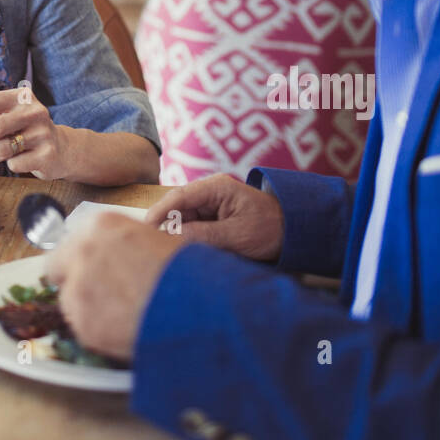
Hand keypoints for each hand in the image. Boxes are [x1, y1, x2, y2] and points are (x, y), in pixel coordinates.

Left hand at [0, 88, 71, 178]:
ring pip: (2, 148)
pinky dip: (13, 165)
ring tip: (9, 151)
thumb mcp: (8, 119)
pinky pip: (15, 164)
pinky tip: (25, 159)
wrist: (63, 149)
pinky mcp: (47, 154)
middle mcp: (34, 111)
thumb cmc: (28, 132)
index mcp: (20, 97)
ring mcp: (42, 132)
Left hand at [44, 215, 181, 360]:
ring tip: (123, 315)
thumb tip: (114, 256)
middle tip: (99, 296)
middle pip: (57, 269)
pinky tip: (125, 328)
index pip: (69, 243)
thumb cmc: (186, 270)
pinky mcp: (83, 322)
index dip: (81, 260)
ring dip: (88, 309)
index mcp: (101, 225)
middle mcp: (83, 251)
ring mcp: (79, 287)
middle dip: (74, 281)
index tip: (92, 272)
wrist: (199, 306)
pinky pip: (82, 327)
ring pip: (69, 301)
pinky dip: (99, 331)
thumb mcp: (154, 239)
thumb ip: (122, 244)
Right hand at [144, 174, 284, 262]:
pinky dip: (186, 238)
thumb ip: (204, 236)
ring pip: (182, 219)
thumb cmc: (270, 229)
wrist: (295, 231)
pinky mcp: (213, 218)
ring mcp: (211, 204)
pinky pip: (192, 226)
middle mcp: (210, 192)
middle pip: (177, 208)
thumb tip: (172, 238)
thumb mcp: (237, 236)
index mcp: (216, 187)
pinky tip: (181, 251)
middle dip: (164, 226)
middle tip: (151, 246)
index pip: (179, 196)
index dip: (159, 212)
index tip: (144, 228)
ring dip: (175, 234)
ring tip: (166, 252)